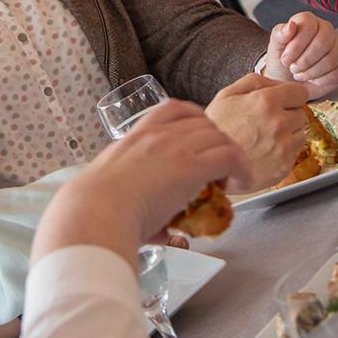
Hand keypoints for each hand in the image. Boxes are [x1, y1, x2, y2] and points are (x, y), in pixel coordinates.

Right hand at [31, 100, 242, 262]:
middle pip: (204, 122)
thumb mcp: (113, 188)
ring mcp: (177, 148)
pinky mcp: (192, 167)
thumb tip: (154, 229)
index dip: (195, 119)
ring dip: (230, 155)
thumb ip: (134, 200)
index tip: (200, 136)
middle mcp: (159, 135)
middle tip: (218, 167)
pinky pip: (230, 157)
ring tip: (230, 178)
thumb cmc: (96, 206)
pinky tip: (242, 183)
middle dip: (216, 141)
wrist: (97, 210)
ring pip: (220, 137)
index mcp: (137, 135)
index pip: (173, 108)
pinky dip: (241, 168)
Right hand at [203, 73, 308, 192]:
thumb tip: (280, 83)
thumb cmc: (215, 129)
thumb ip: (255, 81)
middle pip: (301, 113)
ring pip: (300, 133)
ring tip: (265, 138)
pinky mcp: (285, 165)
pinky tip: (265, 152)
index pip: (300, 92)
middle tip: (267, 122)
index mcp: (265, 101)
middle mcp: (278, 123)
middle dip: (288, 115)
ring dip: (288, 134)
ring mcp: (283, 146)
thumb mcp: (226, 95)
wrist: (208, 164)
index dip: (291, 95)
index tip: (284, 101)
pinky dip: (284, 151)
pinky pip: (295, 152)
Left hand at [262, 12, 337, 96]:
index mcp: (308, 21)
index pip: (309, 26)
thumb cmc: (283, 61)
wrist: (288, 81)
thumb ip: (280, 34)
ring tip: (300, 74)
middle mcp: (326, 29)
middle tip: (293, 69)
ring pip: (331, 59)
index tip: (285, 59)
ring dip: (311, 72)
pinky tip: (312, 79)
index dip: (296, 46)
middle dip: (304, 61)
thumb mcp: (275, 47)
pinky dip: (322, 80)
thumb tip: (291, 25)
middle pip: (323, 43)